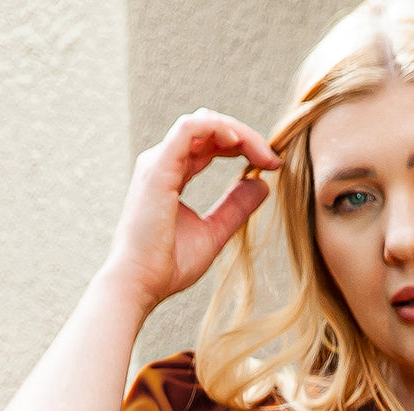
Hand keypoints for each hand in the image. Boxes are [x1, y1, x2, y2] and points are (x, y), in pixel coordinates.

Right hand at [102, 109, 278, 315]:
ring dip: (238, 132)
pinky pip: (189, 129)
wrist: (140, 283)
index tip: (272, 165)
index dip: (243, 146)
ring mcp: (158, 162)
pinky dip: (216, 129)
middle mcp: (163, 162)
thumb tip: (263, 183)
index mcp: (172, 174)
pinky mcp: (158, 167)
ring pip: (202, 122)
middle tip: (273, 160)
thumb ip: (236, 207)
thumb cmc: (168, 265)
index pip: (209, 143)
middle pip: (208, 128)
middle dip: (245, 137)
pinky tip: (238, 143)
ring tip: (263, 153)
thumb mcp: (214, 232)